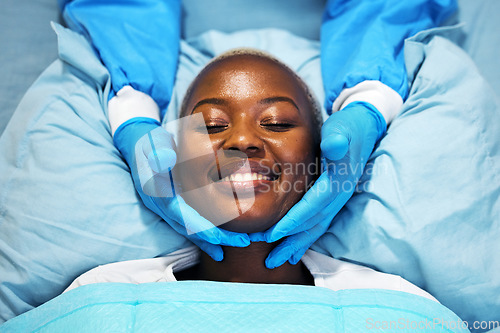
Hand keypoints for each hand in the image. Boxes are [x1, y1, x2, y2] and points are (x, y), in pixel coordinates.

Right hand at [113, 118, 249, 259]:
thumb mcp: (154, 142)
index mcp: (159, 193)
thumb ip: (158, 151)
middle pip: (190, 229)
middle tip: (243, 242)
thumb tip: (164, 159)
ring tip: (235, 246)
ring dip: (211, 240)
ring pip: (189, 231)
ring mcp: (166, 209)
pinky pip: (189, 225)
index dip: (203, 228)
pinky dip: (204, 235)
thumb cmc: (151, 142)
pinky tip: (218, 243)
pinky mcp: (172, 207)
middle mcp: (162, 206)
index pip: (183, 216)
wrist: (138, 145)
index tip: (222, 238)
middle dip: (216, 238)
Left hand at [253, 102, 386, 267]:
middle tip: (269, 261)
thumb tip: (333, 145)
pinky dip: (306, 236)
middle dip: (291, 242)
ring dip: (297, 244)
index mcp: (337, 181)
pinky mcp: (333, 198)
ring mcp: (338, 199)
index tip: (271, 235)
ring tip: (279, 260)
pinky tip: (295, 246)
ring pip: (316, 227)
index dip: (292, 222)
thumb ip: (338, 138)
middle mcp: (339, 195)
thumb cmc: (347, 127)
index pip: (312, 207)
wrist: (364, 128)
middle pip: (313, 225)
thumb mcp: (342, 128)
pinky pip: (319, 222)